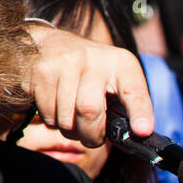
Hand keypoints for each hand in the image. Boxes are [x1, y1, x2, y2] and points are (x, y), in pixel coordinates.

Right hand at [22, 22, 153, 146]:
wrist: (55, 44)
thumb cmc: (96, 74)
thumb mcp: (120, 83)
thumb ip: (131, 109)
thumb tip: (138, 136)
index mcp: (121, 64)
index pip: (133, 91)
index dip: (139, 113)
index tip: (142, 130)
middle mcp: (93, 59)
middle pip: (89, 110)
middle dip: (91, 135)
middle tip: (92, 138)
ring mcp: (63, 62)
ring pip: (65, 118)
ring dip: (71, 131)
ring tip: (75, 120)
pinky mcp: (40, 71)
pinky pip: (47, 114)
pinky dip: (54, 121)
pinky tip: (59, 109)